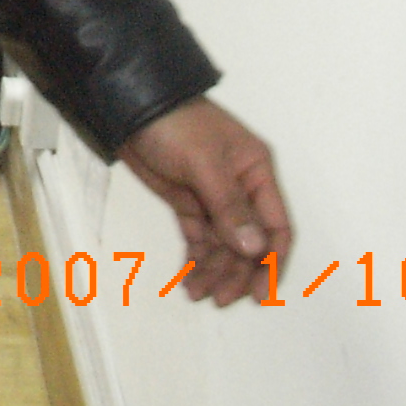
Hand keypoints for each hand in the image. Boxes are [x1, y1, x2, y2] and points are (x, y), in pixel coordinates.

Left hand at [119, 96, 291, 306]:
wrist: (129, 107)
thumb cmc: (175, 125)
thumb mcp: (205, 163)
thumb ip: (230, 206)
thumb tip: (255, 249)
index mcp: (255, 172)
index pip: (275, 226)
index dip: (271, 261)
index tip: (259, 292)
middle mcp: (240, 189)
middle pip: (247, 243)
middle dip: (236, 272)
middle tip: (219, 298)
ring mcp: (212, 198)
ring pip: (222, 246)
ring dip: (213, 271)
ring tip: (195, 292)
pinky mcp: (187, 203)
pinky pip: (199, 239)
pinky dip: (196, 259)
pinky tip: (188, 278)